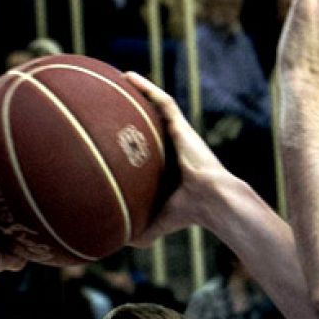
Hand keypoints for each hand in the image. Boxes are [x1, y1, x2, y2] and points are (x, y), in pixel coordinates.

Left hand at [123, 72, 232, 245]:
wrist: (212, 202)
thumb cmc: (187, 215)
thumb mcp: (156, 223)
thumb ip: (138, 230)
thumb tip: (114, 242)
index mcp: (165, 167)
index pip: (144, 149)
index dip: (128, 140)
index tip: (108, 133)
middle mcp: (171, 147)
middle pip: (147, 123)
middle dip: (129, 111)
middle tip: (106, 102)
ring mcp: (177, 135)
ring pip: (154, 107)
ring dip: (137, 92)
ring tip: (115, 80)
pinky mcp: (182, 126)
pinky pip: (162, 101)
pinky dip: (146, 88)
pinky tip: (128, 76)